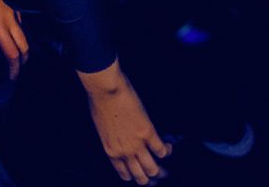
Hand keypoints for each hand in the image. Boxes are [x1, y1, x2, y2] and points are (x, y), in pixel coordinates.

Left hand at [0, 0, 28, 78]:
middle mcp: (11, 19)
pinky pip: (21, 23)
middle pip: (25, 47)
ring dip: (21, 48)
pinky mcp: (15, 2)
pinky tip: (10, 34)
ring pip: (25, 35)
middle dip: (22, 62)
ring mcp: (15, 10)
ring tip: (14, 56)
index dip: (13, 69)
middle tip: (15, 71)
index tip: (10, 78)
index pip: (12, 53)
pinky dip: (18, 34)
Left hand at [79, 61, 170, 184]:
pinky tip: (168, 147)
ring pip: (152, 168)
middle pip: (141, 176)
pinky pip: (161, 150)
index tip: (140, 175)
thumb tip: (121, 139)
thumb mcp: (103, 128)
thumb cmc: (99, 103)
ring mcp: (136, 144)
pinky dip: (166, 151)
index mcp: (111, 151)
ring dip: (160, 170)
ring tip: (165, 167)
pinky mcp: (147, 132)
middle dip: (150, 178)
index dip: (134, 176)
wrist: (105, 91)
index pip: (125, 174)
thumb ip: (113, 139)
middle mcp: (124, 152)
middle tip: (156, 174)